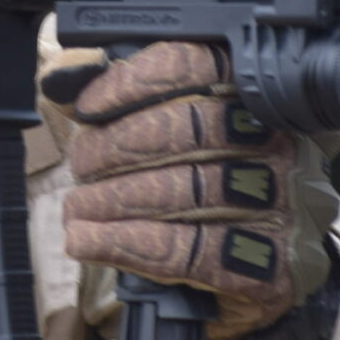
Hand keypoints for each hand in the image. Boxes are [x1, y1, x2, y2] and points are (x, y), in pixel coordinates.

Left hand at [46, 43, 339, 339]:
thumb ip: (115, 102)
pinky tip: (91, 243)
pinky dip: (129, 245)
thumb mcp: (162, 137)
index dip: (133, 82)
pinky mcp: (270, 263)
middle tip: (81, 167)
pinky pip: (190, 251)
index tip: (88, 107)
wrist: (255, 272)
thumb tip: (59, 77)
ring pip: (185, 191)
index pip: (196, 66)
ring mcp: (280, 203)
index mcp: (249, 96)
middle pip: (187, 129)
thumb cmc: (200, 191)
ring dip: (115, 201)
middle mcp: (274, 142)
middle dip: (116, 147)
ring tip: (78, 210)